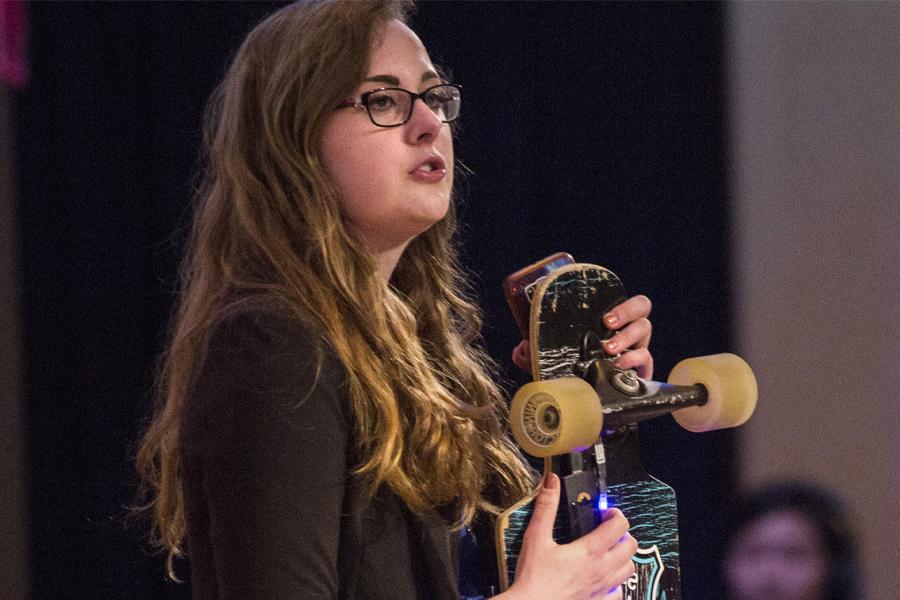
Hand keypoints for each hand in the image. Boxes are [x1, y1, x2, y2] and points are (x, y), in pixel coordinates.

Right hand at [497, 474, 636, 599]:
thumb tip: (551, 482)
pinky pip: (619, 593)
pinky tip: (602, 579)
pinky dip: (615, 583)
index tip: (604, 513)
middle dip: (622, 534)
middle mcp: (602, 569)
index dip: (615, 514)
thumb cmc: (534, 578)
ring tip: (606, 552)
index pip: (619, 525)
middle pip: (630, 546)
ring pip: (628, 569)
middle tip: (606, 530)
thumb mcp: (536, 537)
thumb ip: (546, 507)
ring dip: (622, 557)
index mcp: (590, 551)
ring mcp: (603, 588)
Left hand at [510, 295, 652, 378]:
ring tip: (609, 349)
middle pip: (642, 307)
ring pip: (645, 329)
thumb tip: (520, 348)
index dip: (621, 302)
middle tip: (608, 324)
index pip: (624, 300)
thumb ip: (533, 354)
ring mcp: (636, 349)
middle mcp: (626, 331)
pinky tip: (620, 366)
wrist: (590, 404)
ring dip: (627, 337)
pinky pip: (647, 358)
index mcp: (609, 322)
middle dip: (627, 312)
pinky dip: (635, 360)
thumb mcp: (552, 360)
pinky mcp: (642, 370)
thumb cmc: (575, 373)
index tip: (604, 316)